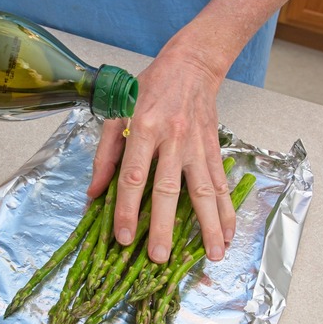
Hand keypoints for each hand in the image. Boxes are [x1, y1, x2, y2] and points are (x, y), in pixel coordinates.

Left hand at [87, 49, 235, 263]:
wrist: (191, 66)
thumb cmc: (148, 89)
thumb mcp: (117, 113)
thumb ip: (105, 155)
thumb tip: (94, 194)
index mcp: (143, 129)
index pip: (133, 176)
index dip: (128, 209)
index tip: (124, 238)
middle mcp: (172, 139)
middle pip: (168, 189)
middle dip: (164, 226)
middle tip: (160, 257)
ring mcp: (196, 146)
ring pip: (203, 191)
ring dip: (208, 226)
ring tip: (212, 255)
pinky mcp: (214, 150)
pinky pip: (220, 185)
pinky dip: (226, 211)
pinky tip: (229, 235)